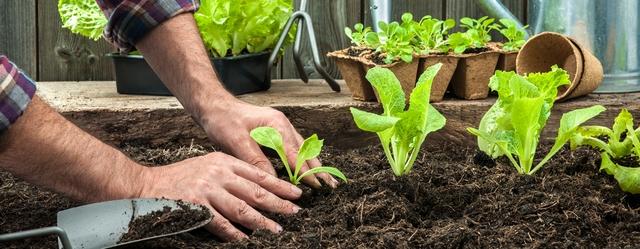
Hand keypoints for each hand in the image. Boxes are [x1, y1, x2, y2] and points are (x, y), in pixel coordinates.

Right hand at [138, 152, 302, 240]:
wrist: (147, 184)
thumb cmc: (180, 177)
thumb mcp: (209, 166)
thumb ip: (231, 175)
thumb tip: (258, 191)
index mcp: (224, 162)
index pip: (259, 174)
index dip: (280, 185)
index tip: (296, 194)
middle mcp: (218, 173)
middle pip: (255, 191)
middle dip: (278, 203)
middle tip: (294, 212)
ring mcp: (207, 190)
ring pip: (242, 208)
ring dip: (262, 221)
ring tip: (276, 230)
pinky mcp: (196, 206)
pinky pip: (221, 223)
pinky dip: (235, 233)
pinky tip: (246, 240)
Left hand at [200, 99, 337, 187]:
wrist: (213, 106)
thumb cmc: (223, 120)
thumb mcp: (237, 142)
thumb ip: (256, 160)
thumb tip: (273, 180)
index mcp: (277, 124)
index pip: (296, 153)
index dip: (306, 171)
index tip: (316, 186)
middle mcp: (282, 125)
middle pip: (305, 150)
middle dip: (318, 168)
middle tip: (331, 185)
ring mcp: (280, 127)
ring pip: (302, 148)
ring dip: (313, 164)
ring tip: (325, 180)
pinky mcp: (275, 132)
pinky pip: (294, 147)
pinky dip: (302, 159)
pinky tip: (307, 169)